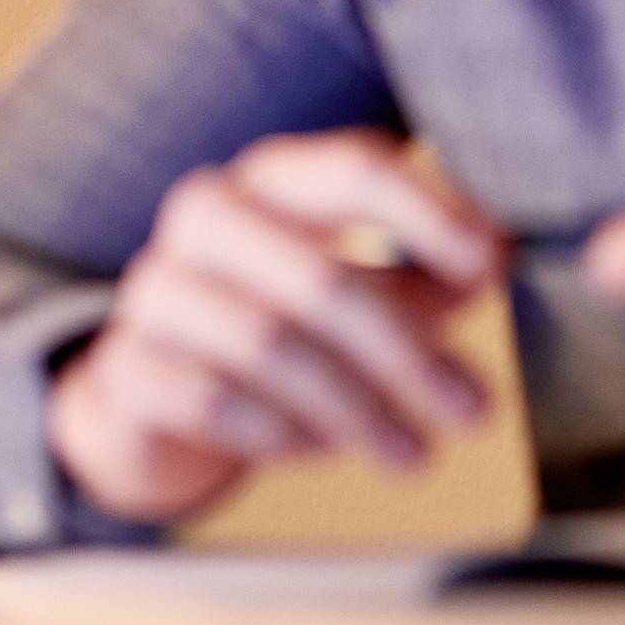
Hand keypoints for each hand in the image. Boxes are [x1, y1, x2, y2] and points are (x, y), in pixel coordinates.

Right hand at [47, 131, 505, 525]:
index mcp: (274, 178)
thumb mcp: (362, 287)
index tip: (491, 267)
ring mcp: (156, 288)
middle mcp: (207, 215)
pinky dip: (283, 434)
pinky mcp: (129, 367)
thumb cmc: (281, 319)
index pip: (353, 171)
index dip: (428, 216)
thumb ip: (429, 275)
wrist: (154, 390)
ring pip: (271, 347)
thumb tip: (495, 264)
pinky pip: (216, 401)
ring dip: (357, 410)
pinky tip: (325, 450)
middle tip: (472, 410)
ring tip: (414, 452)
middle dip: (407, 351)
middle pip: (320, 277)